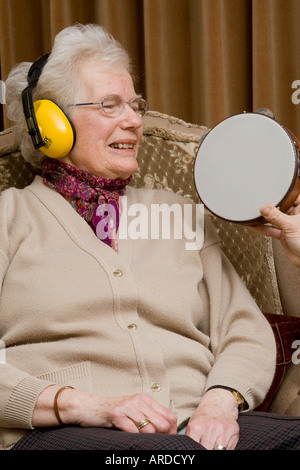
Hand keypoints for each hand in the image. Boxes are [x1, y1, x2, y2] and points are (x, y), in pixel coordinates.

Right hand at [32, 386, 176, 433]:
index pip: (170, 416)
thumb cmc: (112, 413)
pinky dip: (134, 439)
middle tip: (154, 445)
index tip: (168, 441)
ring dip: (147, 439)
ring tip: (141, 443)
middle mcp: (139, 400)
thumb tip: (167, 432)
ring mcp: (128, 406)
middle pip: (163, 423)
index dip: (172, 432)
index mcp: (146, 399)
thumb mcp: (133, 411)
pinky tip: (130, 440)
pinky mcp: (117, 414)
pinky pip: (133, 431)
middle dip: (162, 438)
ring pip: (149, 428)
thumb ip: (149, 417)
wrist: (88, 407)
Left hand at [185, 388, 239, 449]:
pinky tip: (221, 442)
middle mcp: (210, 428)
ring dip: (216, 449)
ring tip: (213, 444)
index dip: (196, 449)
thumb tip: (190, 450)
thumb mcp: (193, 425)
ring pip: (219, 451)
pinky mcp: (233, 431)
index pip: (195, 448)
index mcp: (196, 427)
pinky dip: (225, 449)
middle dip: (206, 449)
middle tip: (206, 446)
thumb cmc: (204, 416)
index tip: (197, 448)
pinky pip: (229, 448)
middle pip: (207, 450)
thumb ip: (191, 439)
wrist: (220, 401)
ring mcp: (223, 430)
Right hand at [249, 195, 299, 266]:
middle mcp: (296, 216)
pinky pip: (271, 229)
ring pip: (275, 219)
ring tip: (254, 215)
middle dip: (271, 207)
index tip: (272, 191)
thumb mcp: (291, 226)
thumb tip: (264, 208)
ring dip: (265, 218)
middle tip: (260, 204)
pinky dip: (263, 228)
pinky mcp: (284, 235)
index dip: (283, 193)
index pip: (292, 196)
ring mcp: (289, 226)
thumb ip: (276, 217)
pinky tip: (254, 225)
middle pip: (281, 207)